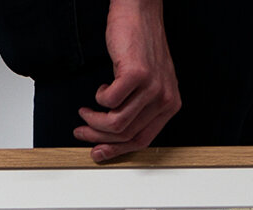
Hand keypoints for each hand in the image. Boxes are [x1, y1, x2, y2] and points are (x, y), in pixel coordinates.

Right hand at [73, 0, 180, 162]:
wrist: (140, 11)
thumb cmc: (141, 45)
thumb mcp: (148, 84)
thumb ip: (139, 109)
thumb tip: (113, 136)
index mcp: (170, 105)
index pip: (142, 141)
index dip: (116, 151)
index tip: (98, 153)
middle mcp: (165, 99)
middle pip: (127, 134)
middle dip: (99, 138)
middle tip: (83, 133)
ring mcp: (152, 86)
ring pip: (117, 122)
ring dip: (95, 121)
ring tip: (85, 113)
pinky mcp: (137, 74)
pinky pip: (110, 101)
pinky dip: (99, 98)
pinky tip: (100, 90)